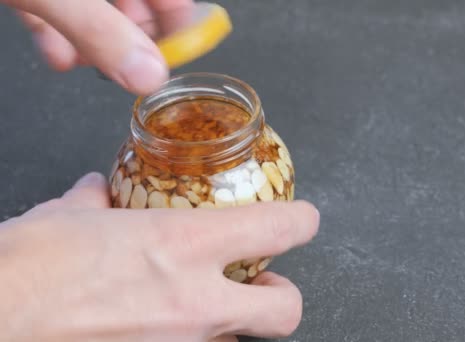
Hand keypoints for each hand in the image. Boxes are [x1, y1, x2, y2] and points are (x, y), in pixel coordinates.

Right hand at [0, 173, 319, 340]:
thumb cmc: (22, 272)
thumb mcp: (66, 219)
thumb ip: (97, 204)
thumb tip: (98, 193)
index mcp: (180, 245)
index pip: (277, 229)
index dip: (301, 222)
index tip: (303, 220)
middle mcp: (192, 303)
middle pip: (284, 310)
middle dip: (281, 296)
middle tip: (261, 284)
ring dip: (226, 325)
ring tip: (196, 310)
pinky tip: (154, 331)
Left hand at [1, 0, 198, 94]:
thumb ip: (99, 31)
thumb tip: (149, 75)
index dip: (181, 23)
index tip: (181, 55)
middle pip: (136, 4)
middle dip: (131, 39)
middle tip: (130, 68)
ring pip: (96, 12)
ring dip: (93, 44)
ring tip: (85, 64)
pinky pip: (58, 11)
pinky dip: (59, 35)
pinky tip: (58, 56)